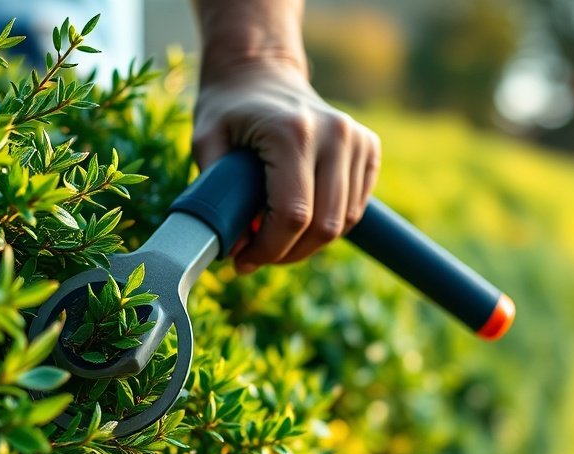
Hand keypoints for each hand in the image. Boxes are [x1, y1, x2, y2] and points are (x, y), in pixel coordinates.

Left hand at [192, 58, 380, 272]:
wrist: (260, 71)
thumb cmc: (228, 110)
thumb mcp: (205, 143)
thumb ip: (214, 194)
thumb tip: (231, 246)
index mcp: (293, 132)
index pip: (293, 215)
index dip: (268, 250)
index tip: (242, 261)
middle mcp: (334, 133)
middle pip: (324, 226)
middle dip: (287, 253)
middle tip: (256, 255)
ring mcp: (357, 139)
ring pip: (343, 223)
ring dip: (307, 245)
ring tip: (274, 239)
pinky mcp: (368, 146)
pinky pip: (355, 208)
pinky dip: (327, 225)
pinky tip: (298, 221)